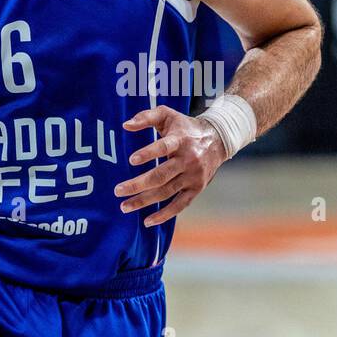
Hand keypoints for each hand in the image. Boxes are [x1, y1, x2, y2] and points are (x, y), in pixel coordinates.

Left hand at [115, 106, 226, 226]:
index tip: (131, 160)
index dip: (148, 154)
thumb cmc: (185, 127)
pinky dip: (164, 215)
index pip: (163, 147)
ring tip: (125, 207)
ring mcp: (193, 176)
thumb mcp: (168, 115)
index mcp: (180, 140)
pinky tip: (147, 221)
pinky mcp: (196, 188)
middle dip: (138, 184)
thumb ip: (146, 117)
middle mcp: (188, 160)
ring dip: (144, 201)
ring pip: (167, 192)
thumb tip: (125, 125)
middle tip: (118, 191)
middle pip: (161, 175)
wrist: (218, 139)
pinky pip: (180, 205)